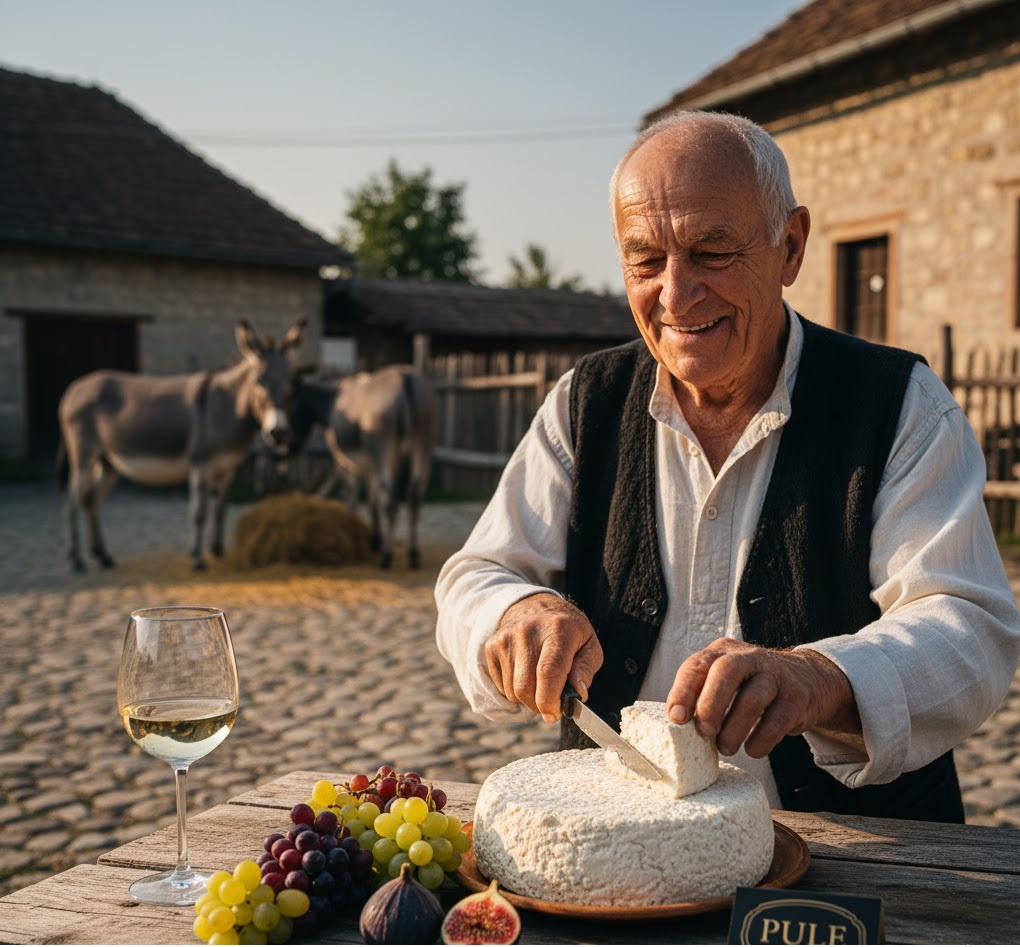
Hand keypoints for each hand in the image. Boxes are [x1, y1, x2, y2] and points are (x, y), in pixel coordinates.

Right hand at [485, 593, 602, 721]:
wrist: (534, 604)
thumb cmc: (567, 629)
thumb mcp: (589, 644)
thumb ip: (586, 670)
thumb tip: (578, 694)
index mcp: (558, 630)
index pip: (548, 673)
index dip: (550, 701)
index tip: (554, 714)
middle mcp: (527, 632)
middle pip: (525, 688)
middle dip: (539, 705)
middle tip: (551, 704)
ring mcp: (506, 639)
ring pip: (512, 691)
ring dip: (527, 698)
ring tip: (540, 684)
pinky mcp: (492, 646)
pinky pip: (501, 685)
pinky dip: (514, 690)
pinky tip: (525, 674)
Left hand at [666, 638, 860, 757]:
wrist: (805, 680)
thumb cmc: (749, 685)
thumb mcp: (723, 680)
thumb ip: (701, 695)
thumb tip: (677, 725)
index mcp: (721, 652)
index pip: (696, 665)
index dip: (683, 691)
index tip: (675, 717)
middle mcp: (748, 657)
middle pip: (725, 672)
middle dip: (710, 705)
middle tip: (704, 732)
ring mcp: (775, 674)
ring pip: (752, 698)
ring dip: (734, 729)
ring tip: (726, 747)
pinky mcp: (796, 696)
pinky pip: (778, 720)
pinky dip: (761, 739)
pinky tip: (752, 749)